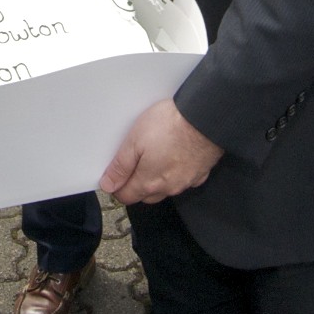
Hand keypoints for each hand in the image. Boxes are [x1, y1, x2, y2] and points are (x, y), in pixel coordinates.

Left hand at [101, 99, 224, 204]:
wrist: (205, 117)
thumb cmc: (170, 125)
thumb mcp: (134, 141)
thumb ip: (120, 166)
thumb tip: (108, 184)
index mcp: (149, 183)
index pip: (126, 197)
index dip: (117, 186)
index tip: (115, 175)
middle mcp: (168, 188)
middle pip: (146, 195)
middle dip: (136, 185)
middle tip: (134, 162)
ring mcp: (186, 182)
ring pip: (165, 189)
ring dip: (157, 179)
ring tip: (155, 155)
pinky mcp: (200, 173)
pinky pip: (183, 180)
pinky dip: (176, 173)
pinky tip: (175, 156)